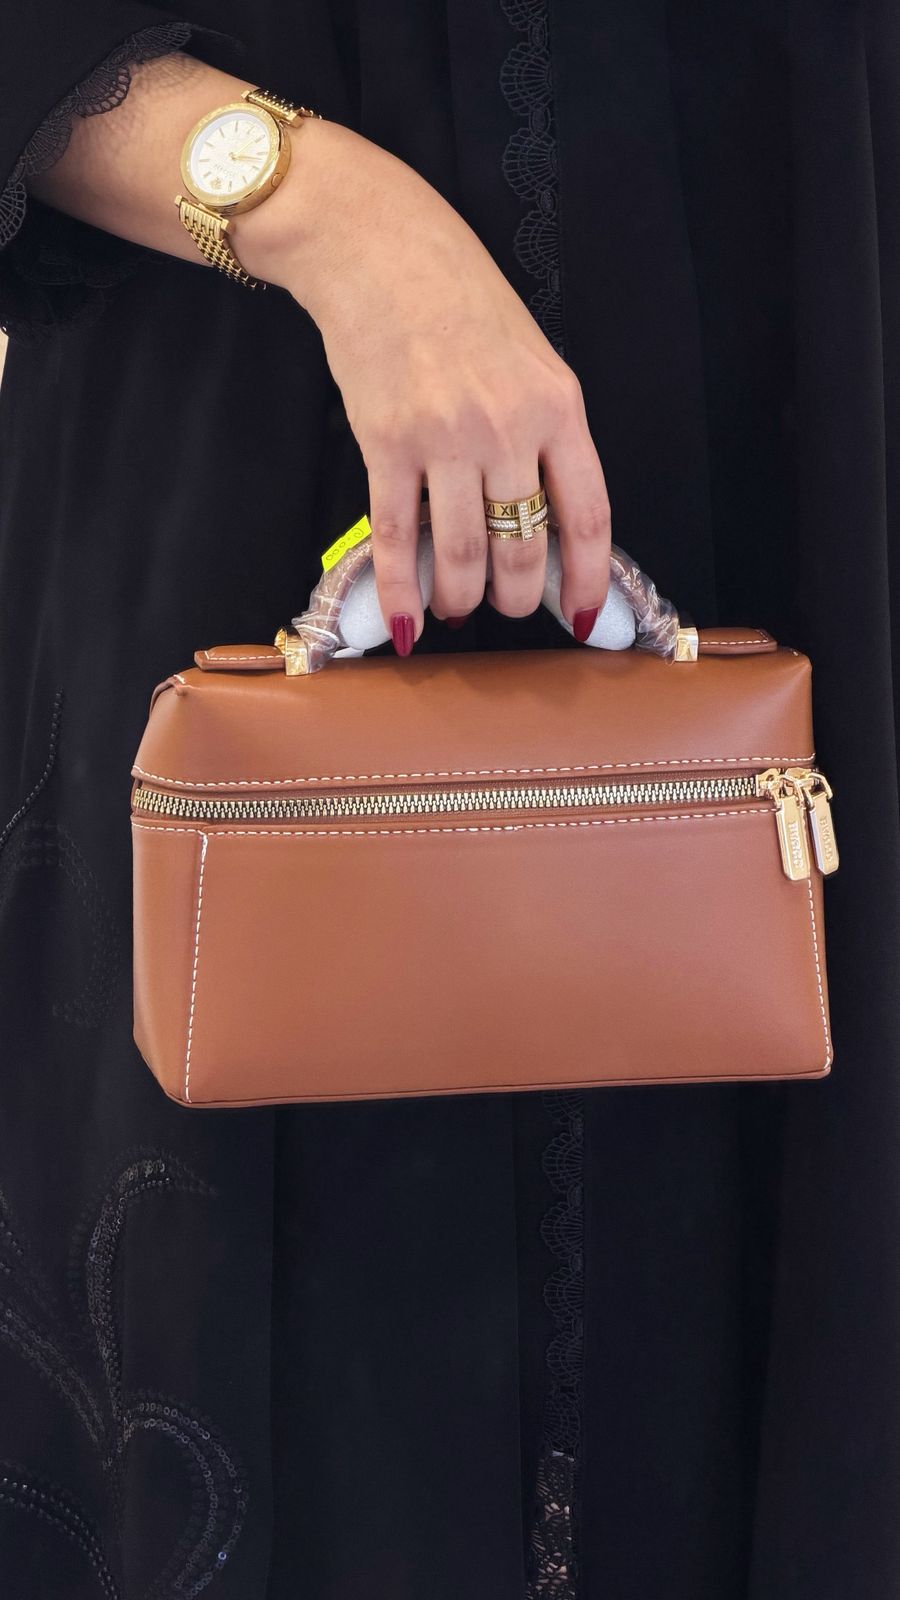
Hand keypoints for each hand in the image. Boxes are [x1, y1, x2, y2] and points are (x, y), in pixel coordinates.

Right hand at [247, 120, 610, 650]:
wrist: (380, 247)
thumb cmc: (460, 299)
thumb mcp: (531, 358)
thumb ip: (545, 432)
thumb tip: (543, 516)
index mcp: (557, 406)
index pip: (587, 515)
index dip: (585, 579)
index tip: (579, 615)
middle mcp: (507, 427)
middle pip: (522, 548)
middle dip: (513, 597)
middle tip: (500, 606)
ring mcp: (445, 437)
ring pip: (462, 554)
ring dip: (460, 599)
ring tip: (455, 608)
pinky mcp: (386, 443)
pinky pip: (397, 536)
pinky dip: (402, 589)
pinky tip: (407, 621)